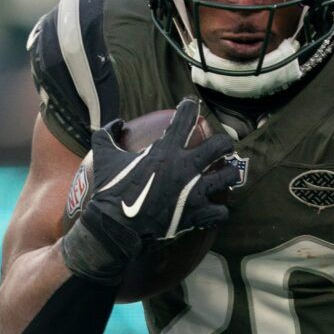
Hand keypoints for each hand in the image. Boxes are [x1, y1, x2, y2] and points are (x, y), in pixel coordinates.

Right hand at [59, 98, 238, 283]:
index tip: (190, 105)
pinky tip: (215, 209)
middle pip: (221, 145)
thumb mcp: (103, 156)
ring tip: (226, 175)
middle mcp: (185, 167)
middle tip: (222, 147)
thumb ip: (108, 134)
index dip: (190, 106)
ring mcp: (194, 192)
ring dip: (229, 174)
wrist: (116, 228)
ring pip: (229, 176)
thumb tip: (117, 122)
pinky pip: (221, 211)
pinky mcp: (197, 215)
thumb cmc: (110, 191)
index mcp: (165, 150)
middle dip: (225, 143)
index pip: (186, 117)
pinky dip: (219, 210)